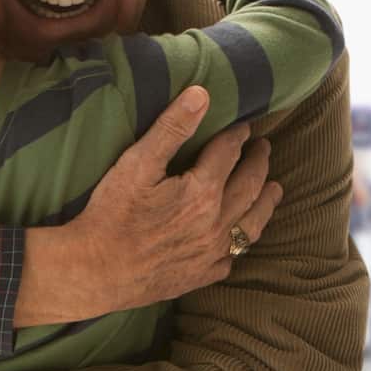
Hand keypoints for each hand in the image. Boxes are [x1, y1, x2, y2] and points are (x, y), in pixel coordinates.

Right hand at [22, 86, 281, 321]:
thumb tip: (202, 94)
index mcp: (203, 191)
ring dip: (265, 203)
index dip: (237, 136)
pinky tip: (238, 238)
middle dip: (259, 164)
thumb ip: (171, 128)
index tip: (244, 126)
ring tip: (274, 189)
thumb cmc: (112, 214)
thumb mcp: (136, 164)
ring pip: (251, 225)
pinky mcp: (201, 276)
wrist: (96, 271)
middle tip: (264, 149)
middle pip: (249, 187)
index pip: (229, 153)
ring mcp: (211, 253)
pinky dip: (241, 243)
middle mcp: (216, 223)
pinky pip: (232, 258)